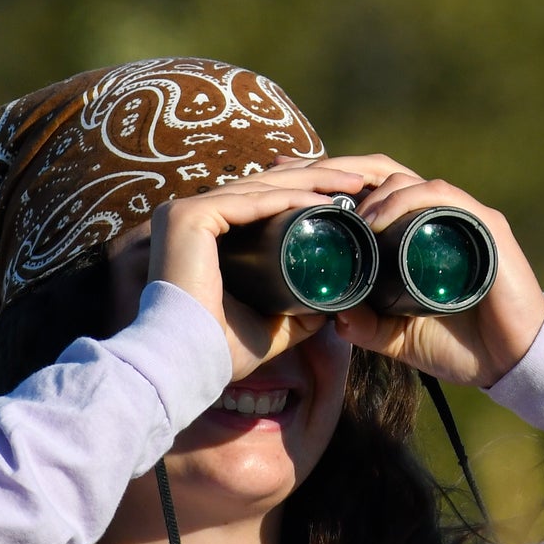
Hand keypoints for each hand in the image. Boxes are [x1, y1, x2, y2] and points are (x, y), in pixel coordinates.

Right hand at [145, 164, 366, 380]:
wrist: (189, 364)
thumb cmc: (219, 350)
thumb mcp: (268, 326)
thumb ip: (294, 313)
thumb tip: (328, 307)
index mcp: (203, 233)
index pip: (260, 202)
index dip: (303, 194)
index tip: (344, 199)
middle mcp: (190, 216)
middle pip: (264, 188)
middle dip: (315, 179)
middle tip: (358, 181)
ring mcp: (185, 212)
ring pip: (261, 188)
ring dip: (311, 182)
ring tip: (352, 184)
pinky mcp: (188, 216)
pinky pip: (250, 201)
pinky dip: (289, 199)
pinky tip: (322, 200)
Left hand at [270, 153, 543, 387]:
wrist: (513, 364)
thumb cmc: (463, 347)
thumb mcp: (400, 339)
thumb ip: (368, 327)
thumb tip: (332, 317)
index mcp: (416, 234)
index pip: (370, 191)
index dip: (329, 181)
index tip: (284, 177)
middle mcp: (437, 216)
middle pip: (382, 173)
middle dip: (337, 170)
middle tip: (296, 175)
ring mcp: (461, 217)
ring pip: (407, 180)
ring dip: (369, 190)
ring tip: (342, 213)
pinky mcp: (484, 226)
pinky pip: (440, 197)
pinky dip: (406, 200)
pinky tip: (378, 217)